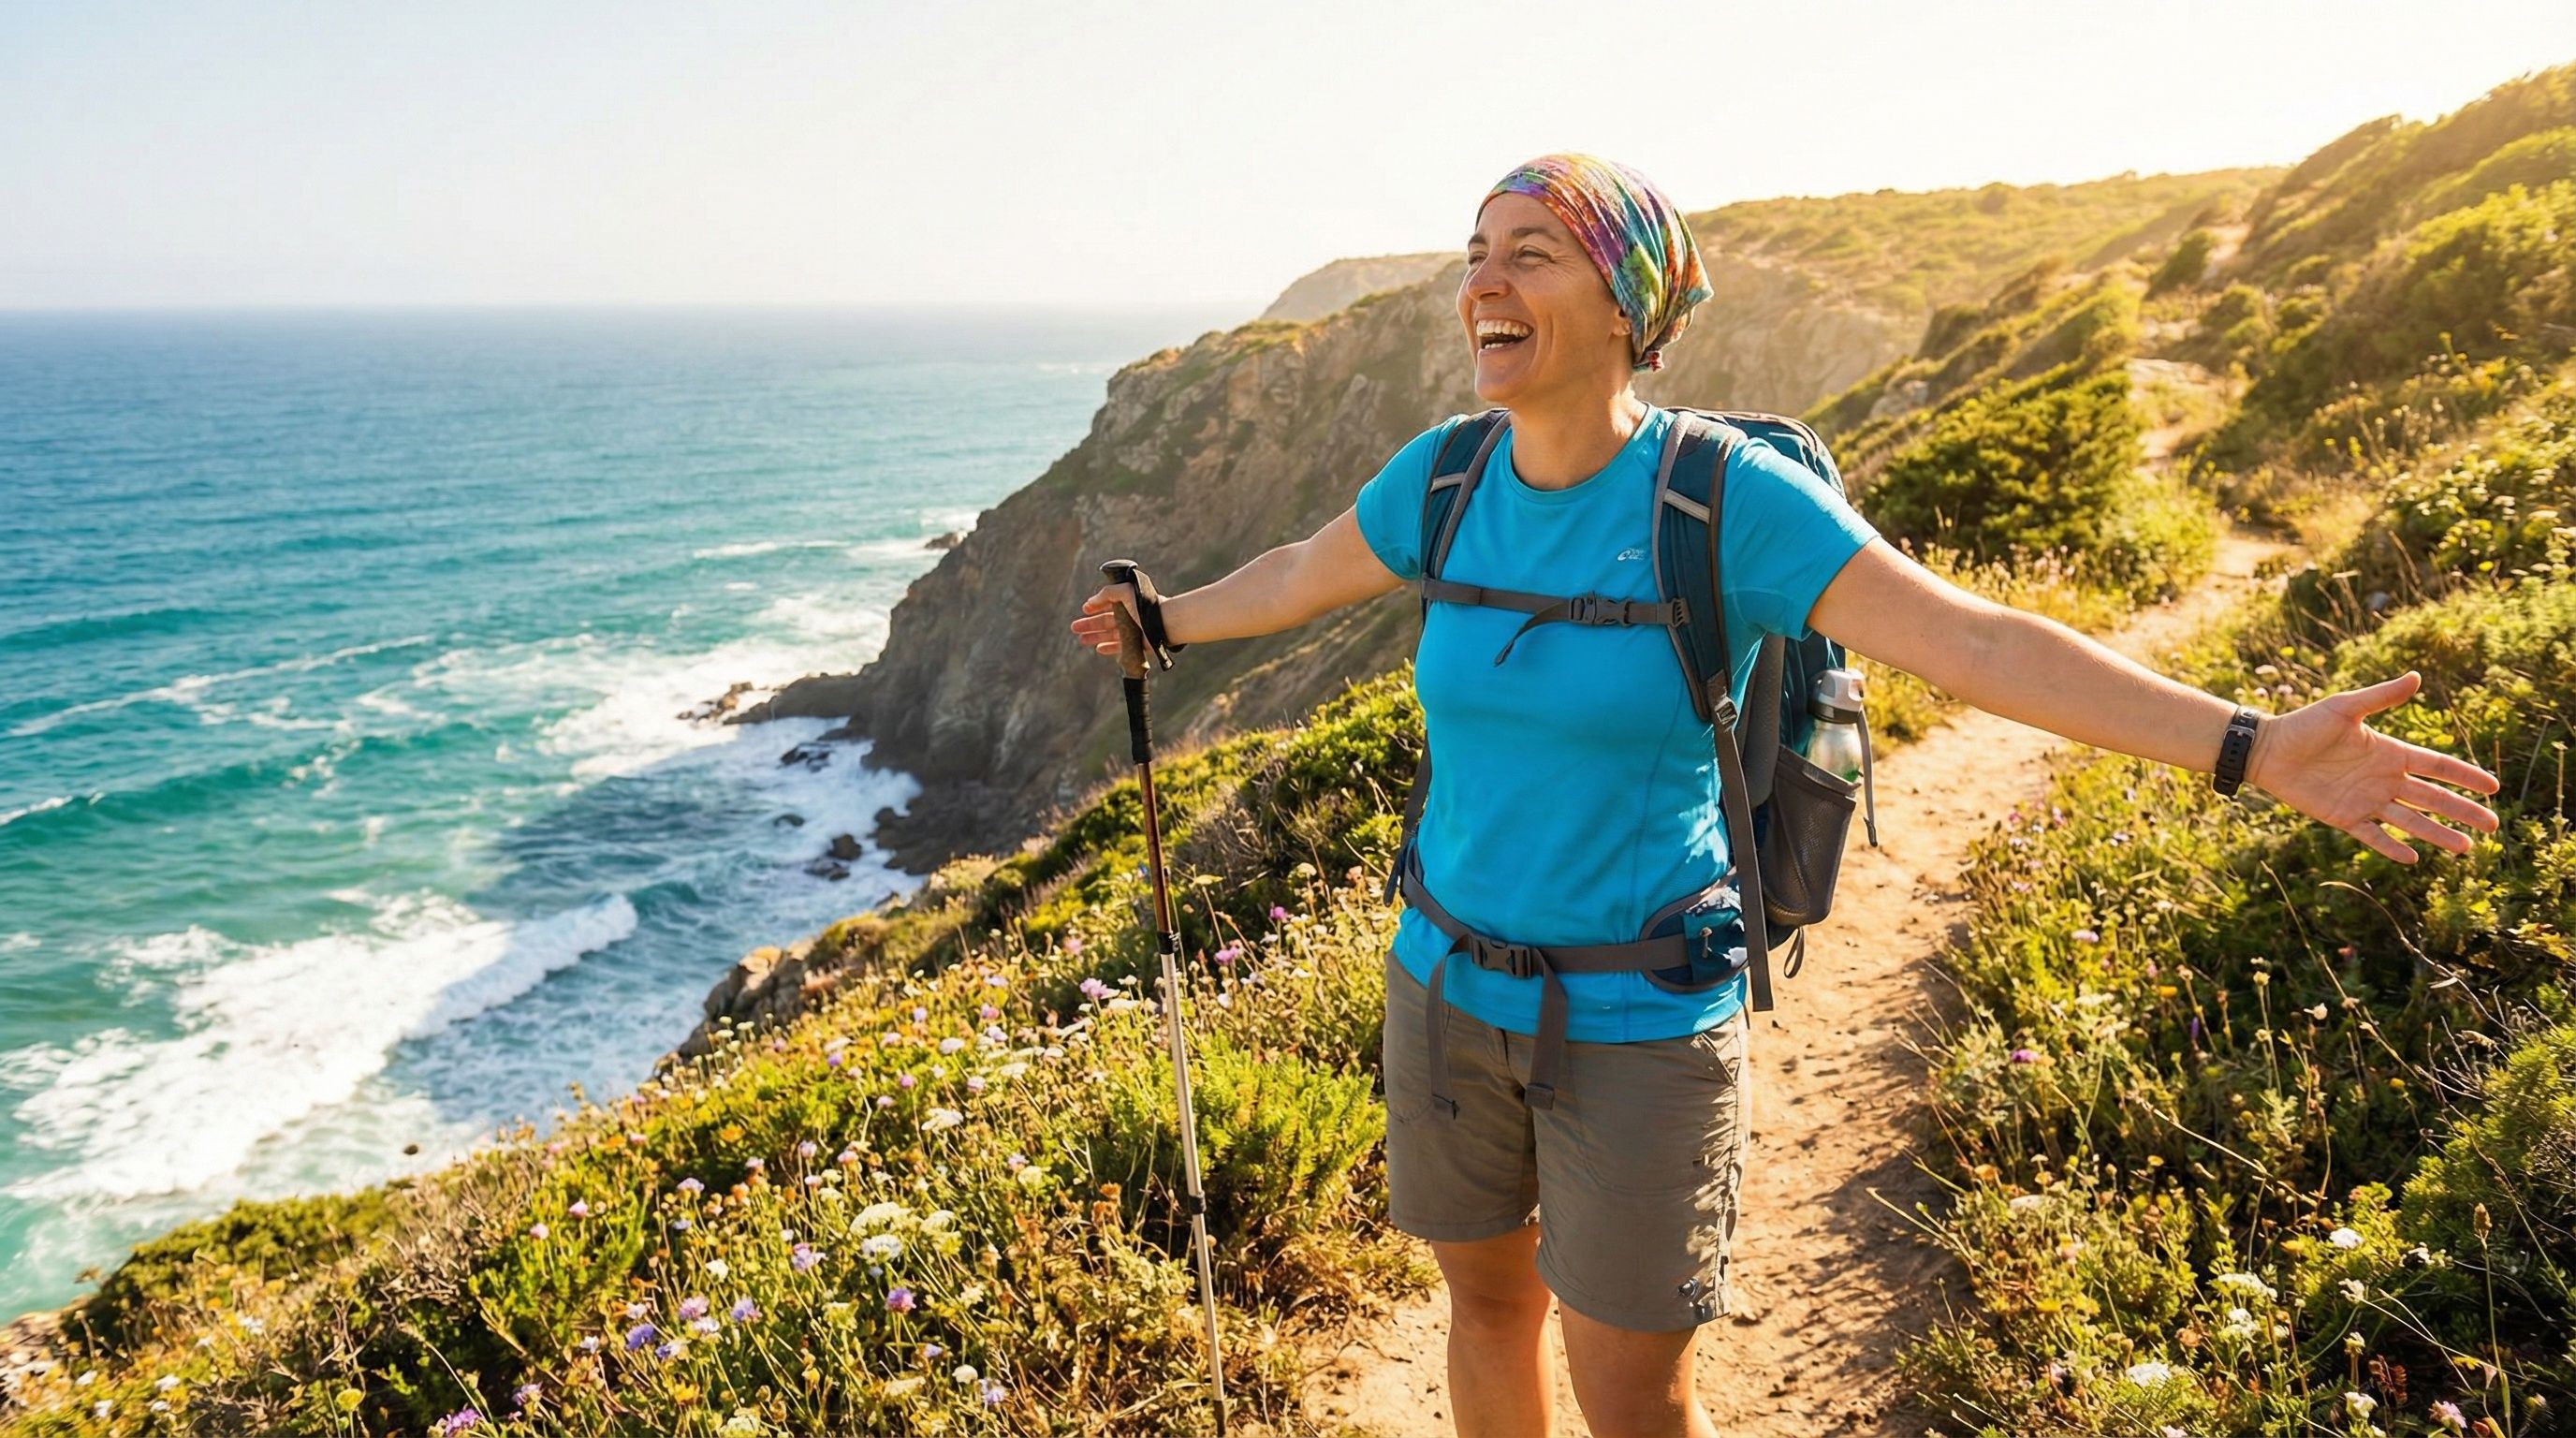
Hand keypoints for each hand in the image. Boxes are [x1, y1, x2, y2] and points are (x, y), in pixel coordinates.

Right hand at [1069, 584, 1142, 662]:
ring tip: (1081, 639)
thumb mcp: (1123, 591)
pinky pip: (1120, 647)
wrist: (1163, 622)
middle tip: (1074, 628)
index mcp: (1127, 602)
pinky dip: (1109, 648)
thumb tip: (1091, 601)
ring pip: (1109, 635)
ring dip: (1095, 637)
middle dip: (1089, 624)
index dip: (1095, 606)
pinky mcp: (1136, 645)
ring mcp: (1132, 631)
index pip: (1108, 604)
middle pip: (1105, 621)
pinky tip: (1099, 648)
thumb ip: (1106, 593)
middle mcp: (1129, 617)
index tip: (1084, 610)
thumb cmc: (1145, 604)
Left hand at [2246, 671, 2502, 863]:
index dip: (2465, 776)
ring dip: (2437, 834)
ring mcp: (2367, 800)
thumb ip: (2381, 696)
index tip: (2493, 787)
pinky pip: (2373, 836)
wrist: (2267, 749)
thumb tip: (2417, 676)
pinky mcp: (2344, 818)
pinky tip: (2414, 859)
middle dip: (2463, 811)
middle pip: (2433, 798)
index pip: (2437, 766)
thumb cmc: (2304, 725)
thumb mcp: (2345, 708)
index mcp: (2390, 753)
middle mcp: (2384, 779)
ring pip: (2411, 822)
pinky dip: (2392, 848)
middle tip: (2494, 825)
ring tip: (2466, 848)